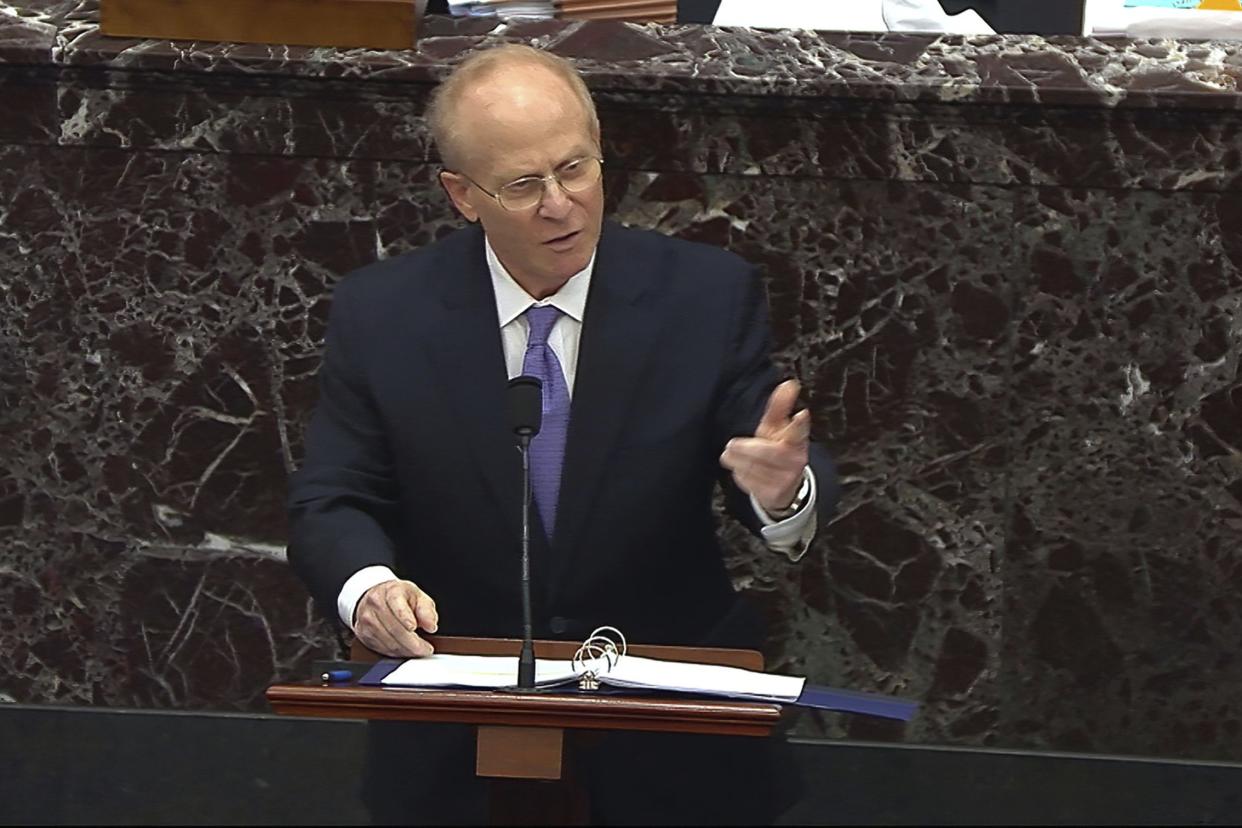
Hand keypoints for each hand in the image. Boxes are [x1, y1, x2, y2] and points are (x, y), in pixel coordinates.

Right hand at [353, 579, 438, 657]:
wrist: (377, 597)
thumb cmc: (400, 598)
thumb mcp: (418, 597)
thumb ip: (427, 610)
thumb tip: (431, 625)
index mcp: (391, 591)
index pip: (396, 604)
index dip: (404, 617)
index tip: (414, 627)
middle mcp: (376, 604)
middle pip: (394, 628)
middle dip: (413, 643)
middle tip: (426, 649)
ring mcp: (367, 619)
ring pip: (388, 641)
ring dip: (406, 650)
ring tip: (418, 650)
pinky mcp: (363, 633)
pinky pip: (381, 648)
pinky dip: (396, 653)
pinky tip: (405, 649)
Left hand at [720, 379, 810, 513]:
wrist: (784, 486)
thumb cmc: (778, 449)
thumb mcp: (777, 428)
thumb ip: (780, 406)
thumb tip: (789, 384)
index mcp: (797, 441)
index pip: (799, 431)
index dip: (800, 423)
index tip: (801, 414)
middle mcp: (795, 460)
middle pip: (771, 453)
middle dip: (749, 449)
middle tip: (732, 444)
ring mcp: (786, 479)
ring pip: (758, 468)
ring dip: (739, 461)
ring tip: (729, 455)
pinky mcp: (774, 494)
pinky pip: (752, 483)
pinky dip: (741, 475)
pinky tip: (739, 469)